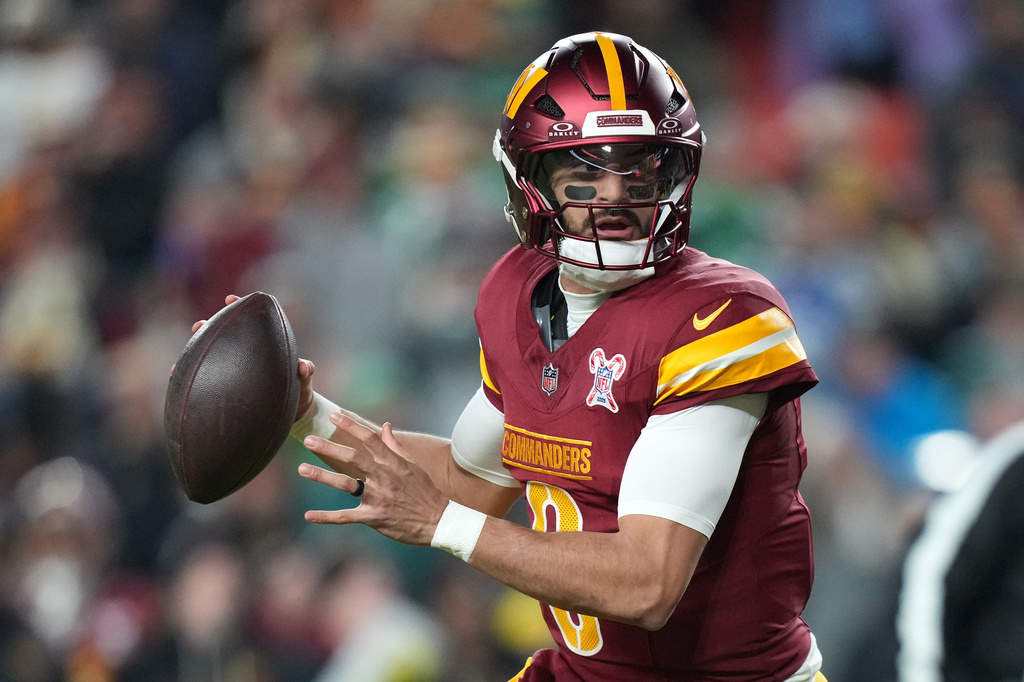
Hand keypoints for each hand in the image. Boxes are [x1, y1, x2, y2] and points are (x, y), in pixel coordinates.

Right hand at [183, 294, 313, 423]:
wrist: (293, 416)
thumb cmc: (300, 394)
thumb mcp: (305, 383)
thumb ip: (306, 372)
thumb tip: (302, 366)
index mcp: (264, 349)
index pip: (250, 323)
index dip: (239, 308)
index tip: (230, 299)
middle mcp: (246, 357)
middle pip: (224, 337)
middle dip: (209, 328)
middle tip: (199, 325)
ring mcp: (235, 373)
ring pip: (211, 359)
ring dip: (196, 356)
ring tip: (181, 361)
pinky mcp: (229, 389)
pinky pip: (208, 383)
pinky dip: (193, 382)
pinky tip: (178, 383)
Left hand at [298, 414, 448, 545]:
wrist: (438, 520)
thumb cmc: (425, 490)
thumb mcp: (412, 465)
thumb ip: (394, 446)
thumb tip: (385, 425)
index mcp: (392, 462)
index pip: (369, 438)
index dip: (351, 425)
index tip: (334, 415)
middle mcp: (383, 477)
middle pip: (352, 458)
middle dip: (329, 448)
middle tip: (308, 440)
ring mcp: (377, 497)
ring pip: (344, 484)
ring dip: (322, 476)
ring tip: (302, 469)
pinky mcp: (373, 518)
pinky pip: (345, 516)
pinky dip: (326, 517)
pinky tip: (308, 515)